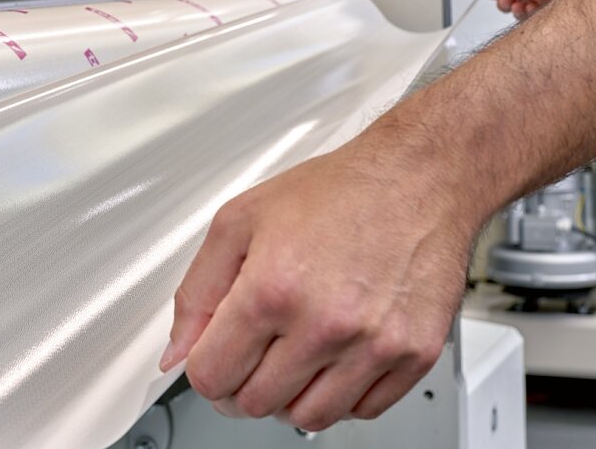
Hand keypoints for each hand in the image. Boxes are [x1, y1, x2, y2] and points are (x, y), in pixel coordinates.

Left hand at [160, 143, 480, 430]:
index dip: (204, 372)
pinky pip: (364, 410)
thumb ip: (197, 292)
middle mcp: (325, 323)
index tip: (213, 360)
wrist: (418, 177)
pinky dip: (342, 397)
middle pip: (256, 403)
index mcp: (272, 289)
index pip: (212, 376)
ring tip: (292, 361)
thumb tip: (177, 351)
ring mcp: (374, 344)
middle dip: (242, 385)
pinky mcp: (415, 354)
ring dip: (290, 398)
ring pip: (309, 418)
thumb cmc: (338, 191)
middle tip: (251, 358)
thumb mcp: (239, 222)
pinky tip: (334, 362)